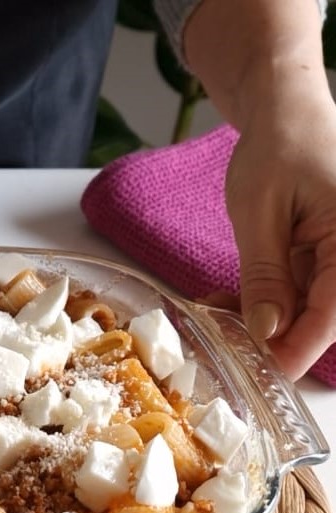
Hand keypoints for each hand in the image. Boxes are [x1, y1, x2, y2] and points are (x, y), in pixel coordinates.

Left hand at [225, 93, 335, 379]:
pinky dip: (264, 300)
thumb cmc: (278, 146)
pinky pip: (297, 289)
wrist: (284, 111)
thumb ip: (266, 275)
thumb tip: (267, 331)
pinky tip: (225, 303)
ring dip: (265, 320)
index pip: (335, 310)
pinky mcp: (321, 254)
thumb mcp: (260, 213)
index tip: (268, 374)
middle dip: (279, 338)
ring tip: (217, 320)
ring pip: (308, 306)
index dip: (301, 347)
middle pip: (325, 314)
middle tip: (231, 353)